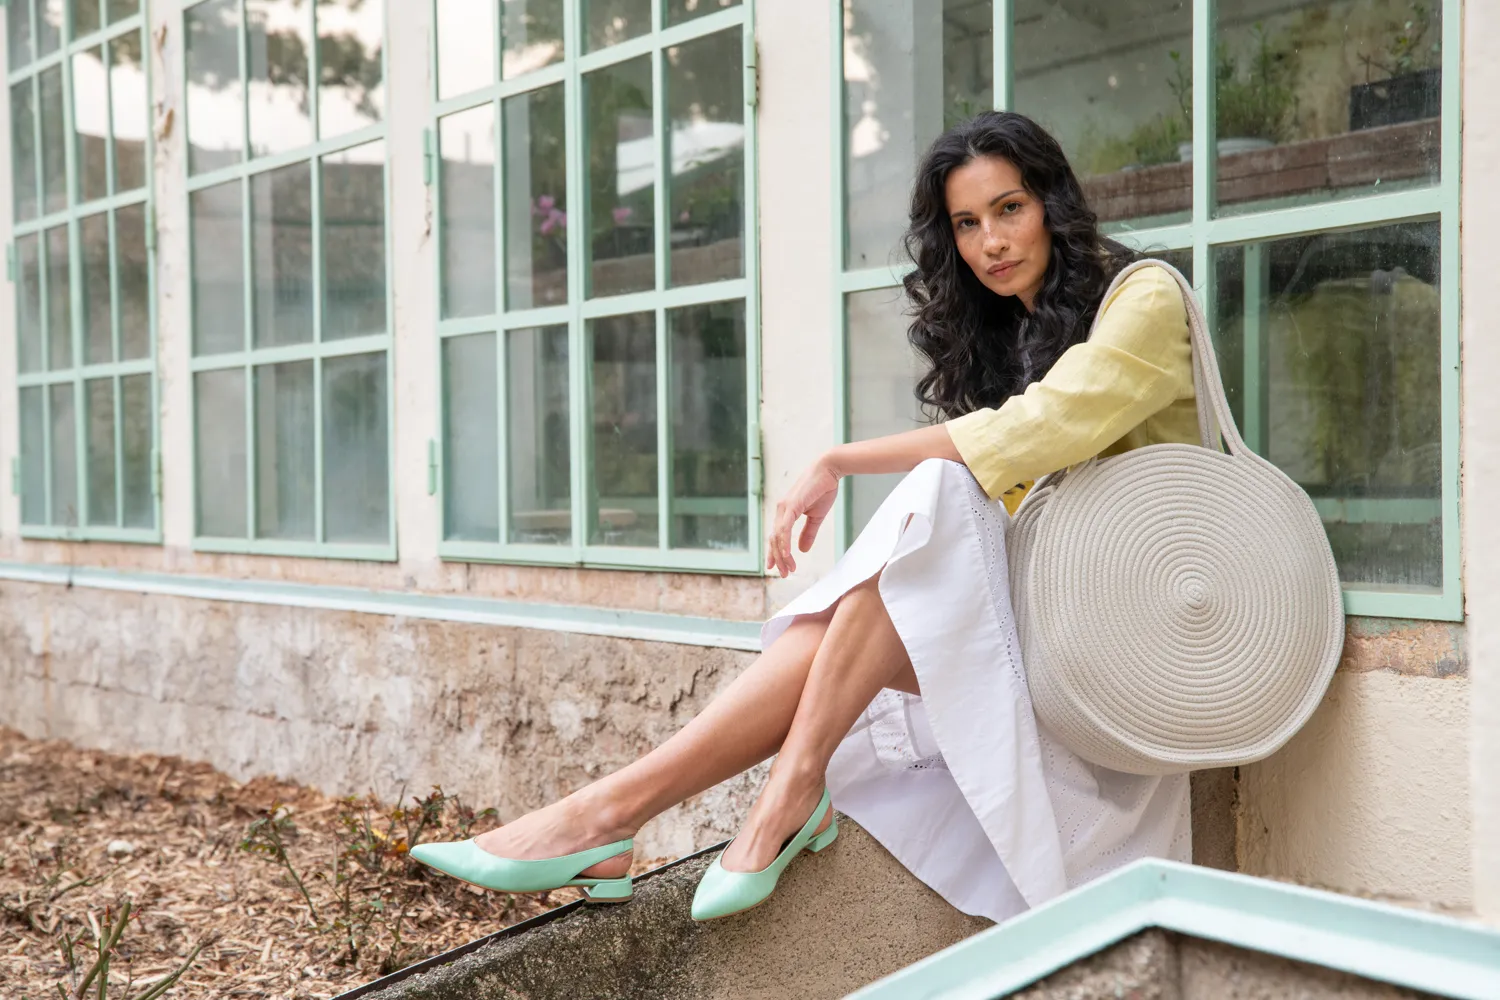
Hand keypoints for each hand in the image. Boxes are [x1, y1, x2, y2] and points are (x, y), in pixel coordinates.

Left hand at [767, 454, 840, 577]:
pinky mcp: (791, 506)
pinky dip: (784, 543)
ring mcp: (784, 507)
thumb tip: (802, 550)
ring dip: (782, 555)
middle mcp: (781, 510)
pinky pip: (784, 529)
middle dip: (778, 558)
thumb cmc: (822, 489)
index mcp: (786, 513)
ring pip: (777, 536)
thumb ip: (808, 533)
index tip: (778, 567)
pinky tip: (786, 554)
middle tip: (784, 573)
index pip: (777, 537)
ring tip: (788, 568)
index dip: (776, 553)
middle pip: (774, 539)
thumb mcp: (816, 517)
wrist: (829, 471)